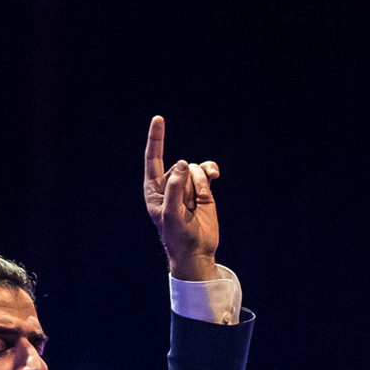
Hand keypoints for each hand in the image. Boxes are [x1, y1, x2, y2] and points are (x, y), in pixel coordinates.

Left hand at [143, 115, 219, 280]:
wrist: (196, 251)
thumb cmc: (177, 236)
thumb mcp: (170, 213)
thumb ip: (174, 187)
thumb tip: (181, 163)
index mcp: (154, 188)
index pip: (153, 158)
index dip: (156, 138)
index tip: (159, 119)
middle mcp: (169, 183)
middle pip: (179, 167)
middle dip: (187, 183)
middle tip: (187, 207)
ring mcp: (187, 185)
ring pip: (195, 168)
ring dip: (200, 183)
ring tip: (199, 203)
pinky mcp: (203, 189)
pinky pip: (207, 171)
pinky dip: (211, 171)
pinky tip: (215, 174)